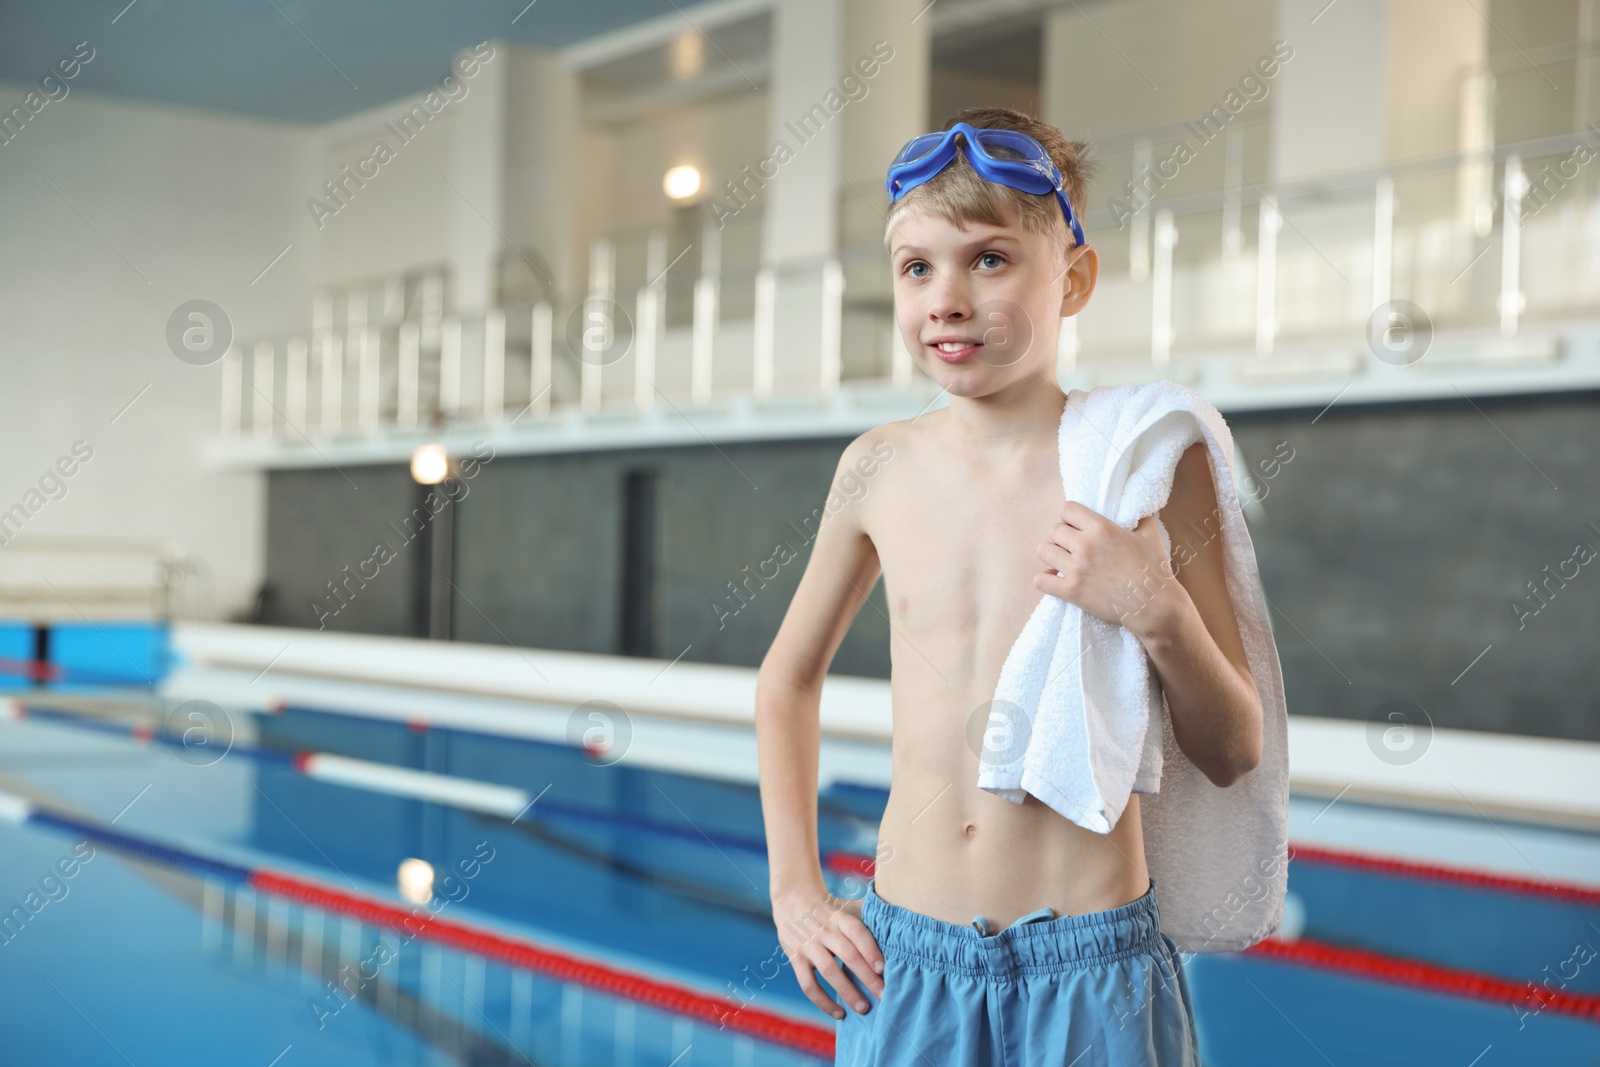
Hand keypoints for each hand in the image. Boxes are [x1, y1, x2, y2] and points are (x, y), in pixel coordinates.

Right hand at [772, 886, 884, 1019]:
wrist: (793, 899)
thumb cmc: (830, 908)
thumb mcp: (847, 906)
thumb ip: (869, 914)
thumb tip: (902, 924)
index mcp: (840, 916)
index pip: (857, 932)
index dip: (870, 950)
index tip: (884, 968)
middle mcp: (824, 930)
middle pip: (847, 955)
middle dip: (867, 977)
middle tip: (884, 995)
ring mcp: (808, 945)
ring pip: (829, 971)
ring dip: (847, 992)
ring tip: (864, 1009)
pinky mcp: (795, 959)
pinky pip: (808, 984)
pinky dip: (823, 1002)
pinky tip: (839, 1013)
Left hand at [1035, 501, 1179, 638]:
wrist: (1155, 605)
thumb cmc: (1154, 569)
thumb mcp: (1150, 534)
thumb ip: (1139, 516)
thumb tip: (1134, 506)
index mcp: (1101, 528)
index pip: (1067, 510)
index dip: (1070, 517)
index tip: (1076, 526)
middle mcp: (1085, 546)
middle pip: (1054, 530)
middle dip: (1061, 537)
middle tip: (1071, 546)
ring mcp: (1076, 569)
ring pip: (1044, 551)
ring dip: (1052, 555)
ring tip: (1063, 560)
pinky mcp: (1071, 591)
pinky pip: (1041, 580)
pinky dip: (1045, 578)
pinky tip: (1055, 578)